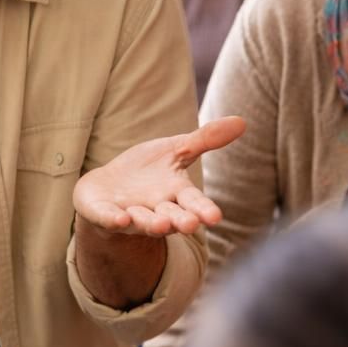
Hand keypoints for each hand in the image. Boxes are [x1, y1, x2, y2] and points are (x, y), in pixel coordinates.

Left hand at [73, 117, 245, 237]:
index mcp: (176, 194)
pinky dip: (115, 220)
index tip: (215, 217)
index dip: (204, 209)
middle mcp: (157, 209)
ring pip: (144, 221)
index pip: (194, 202)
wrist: (108, 185)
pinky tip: (121, 219)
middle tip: (191, 225)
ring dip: (152, 223)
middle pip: (173, 217)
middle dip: (181, 221)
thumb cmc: (147, 170)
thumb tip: (242, 121)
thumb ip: (205, 140)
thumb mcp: (176, 150)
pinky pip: (110, 219)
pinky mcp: (105, 214)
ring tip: (161, 224)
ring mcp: (131, 214)